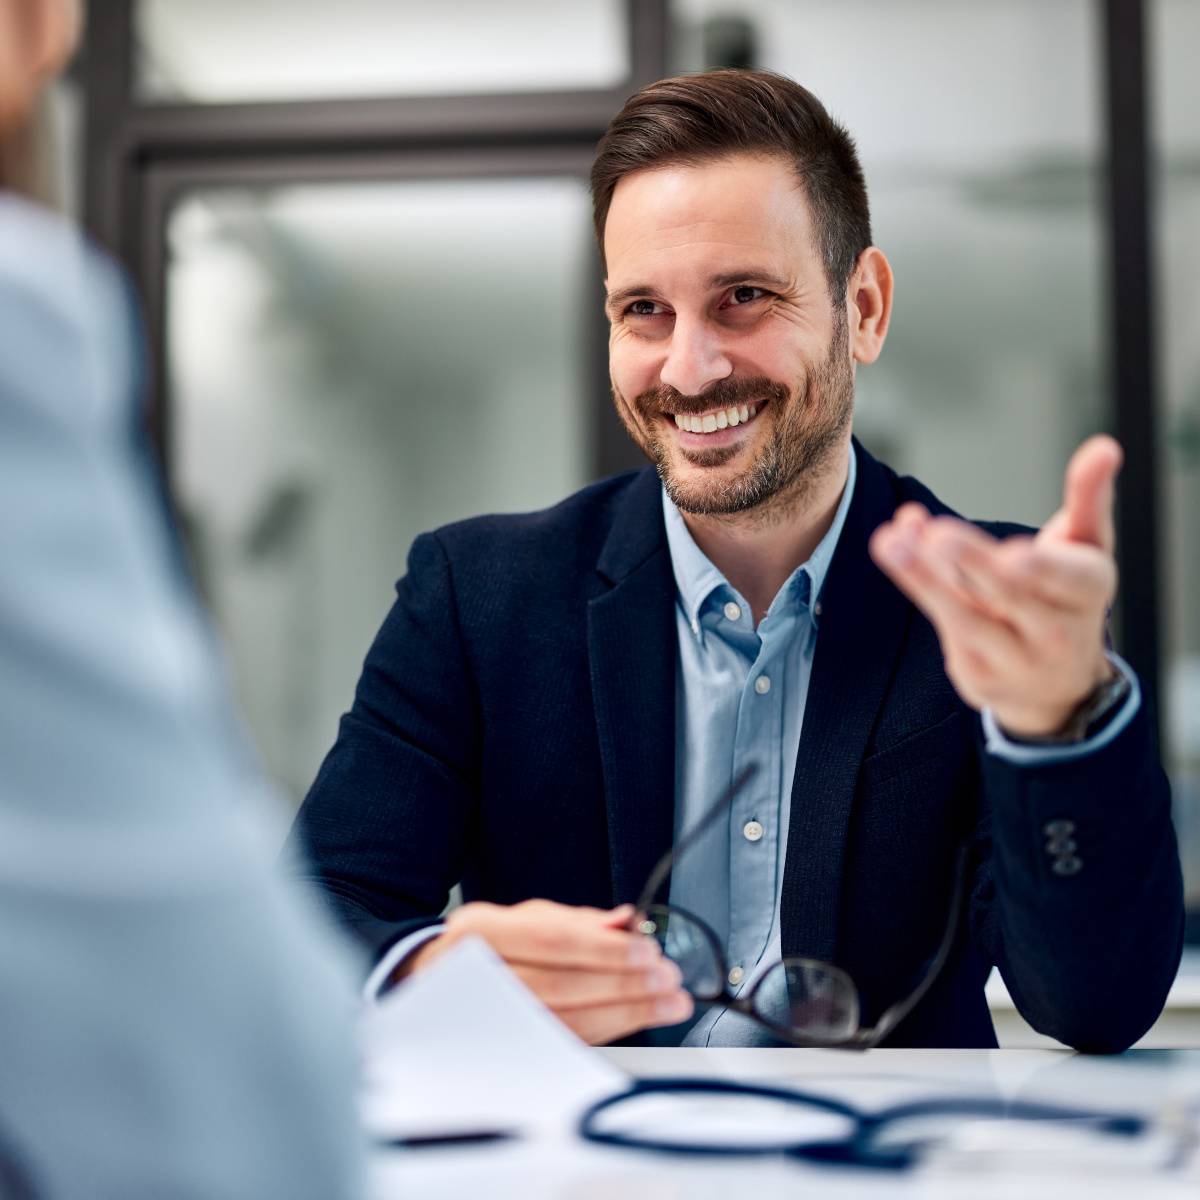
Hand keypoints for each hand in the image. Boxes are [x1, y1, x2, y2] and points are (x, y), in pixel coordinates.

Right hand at [400, 898, 692, 1044]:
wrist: (431, 982)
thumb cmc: (486, 947)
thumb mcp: (522, 917)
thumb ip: (576, 921)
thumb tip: (627, 919)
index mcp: (483, 931)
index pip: (552, 939)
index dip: (604, 947)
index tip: (647, 949)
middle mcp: (481, 976)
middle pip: (562, 983)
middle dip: (623, 982)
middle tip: (666, 978)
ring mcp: (493, 1018)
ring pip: (566, 1018)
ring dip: (625, 1011)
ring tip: (666, 1002)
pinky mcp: (511, 1046)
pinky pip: (566, 1039)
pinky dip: (608, 1030)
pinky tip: (638, 1019)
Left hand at [868, 435, 1121, 736]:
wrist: (1055, 684)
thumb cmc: (1068, 595)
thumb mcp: (1087, 547)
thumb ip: (1089, 497)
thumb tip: (1104, 448)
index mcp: (1089, 593)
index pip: (1070, 581)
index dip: (1042, 570)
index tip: (1012, 556)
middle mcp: (1056, 633)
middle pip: (1010, 594)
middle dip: (972, 563)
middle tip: (937, 535)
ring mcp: (1013, 660)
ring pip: (965, 616)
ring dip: (924, 578)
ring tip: (890, 541)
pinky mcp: (976, 675)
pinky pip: (943, 624)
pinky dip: (917, 583)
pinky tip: (894, 547)